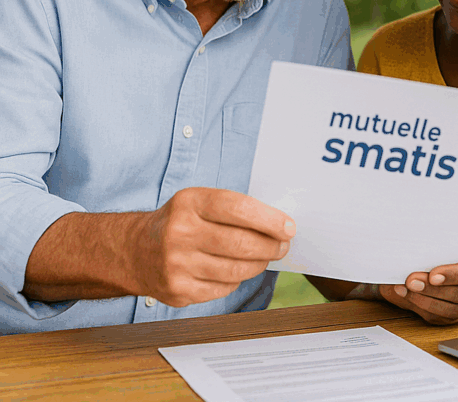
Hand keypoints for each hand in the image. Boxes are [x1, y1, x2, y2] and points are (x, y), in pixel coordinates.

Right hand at [132, 187, 294, 307]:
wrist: (134, 250)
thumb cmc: (180, 221)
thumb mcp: (199, 201)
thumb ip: (233, 209)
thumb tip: (278, 225)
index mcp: (189, 202)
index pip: (238, 208)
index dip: (269, 219)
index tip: (288, 227)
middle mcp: (180, 233)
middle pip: (240, 243)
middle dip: (270, 246)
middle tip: (282, 245)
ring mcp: (177, 265)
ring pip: (236, 269)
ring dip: (259, 264)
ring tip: (264, 257)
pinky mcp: (178, 291)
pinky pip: (224, 288)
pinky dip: (237, 279)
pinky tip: (236, 270)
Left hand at [379, 223, 457, 324]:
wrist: (445, 238)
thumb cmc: (455, 228)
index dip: (454, 275)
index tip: (433, 275)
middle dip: (433, 289)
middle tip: (411, 281)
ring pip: (452, 308)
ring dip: (425, 299)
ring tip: (405, 288)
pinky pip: (443, 316)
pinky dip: (423, 306)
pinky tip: (407, 295)